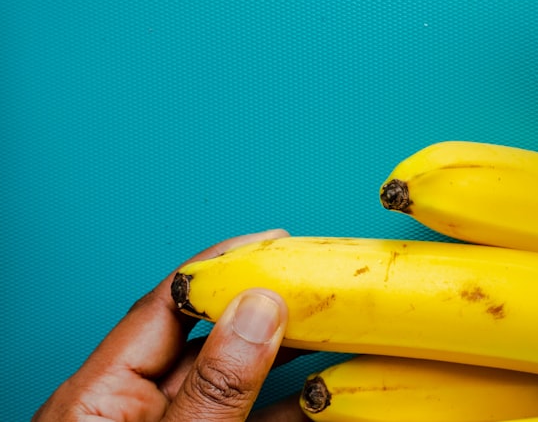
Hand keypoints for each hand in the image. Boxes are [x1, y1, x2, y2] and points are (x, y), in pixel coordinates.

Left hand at [33, 229, 307, 421]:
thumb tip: (259, 308)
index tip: (273, 244)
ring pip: (228, 380)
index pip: (166, 304)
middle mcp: (128, 408)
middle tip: (314, 280)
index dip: (222, 265)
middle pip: (204, 337)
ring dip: (280, 357)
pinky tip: (318, 395)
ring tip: (329, 329)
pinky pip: (241, 417)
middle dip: (261, 306)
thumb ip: (213, 387)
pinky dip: (281, 405)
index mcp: (97, 397)